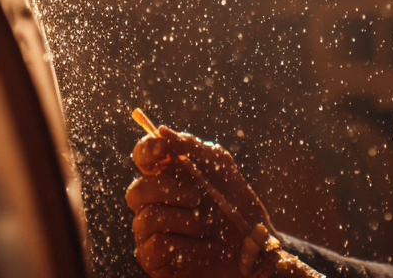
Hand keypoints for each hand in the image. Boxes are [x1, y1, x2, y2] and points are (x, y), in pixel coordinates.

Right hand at [127, 127, 271, 277]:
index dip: (146, 151)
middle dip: (169, 190)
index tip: (163, 149)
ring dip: (186, 220)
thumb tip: (161, 131)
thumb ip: (192, 148)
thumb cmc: (237, 206)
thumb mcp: (220, 169)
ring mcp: (150, 233)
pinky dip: (186, 244)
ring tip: (208, 225)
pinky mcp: (154, 260)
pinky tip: (202, 247)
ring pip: (148, 218)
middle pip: (137, 190)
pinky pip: (156, 245)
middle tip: (197, 196)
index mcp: (167, 177)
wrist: (254, 247)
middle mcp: (153, 204)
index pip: (142, 159)